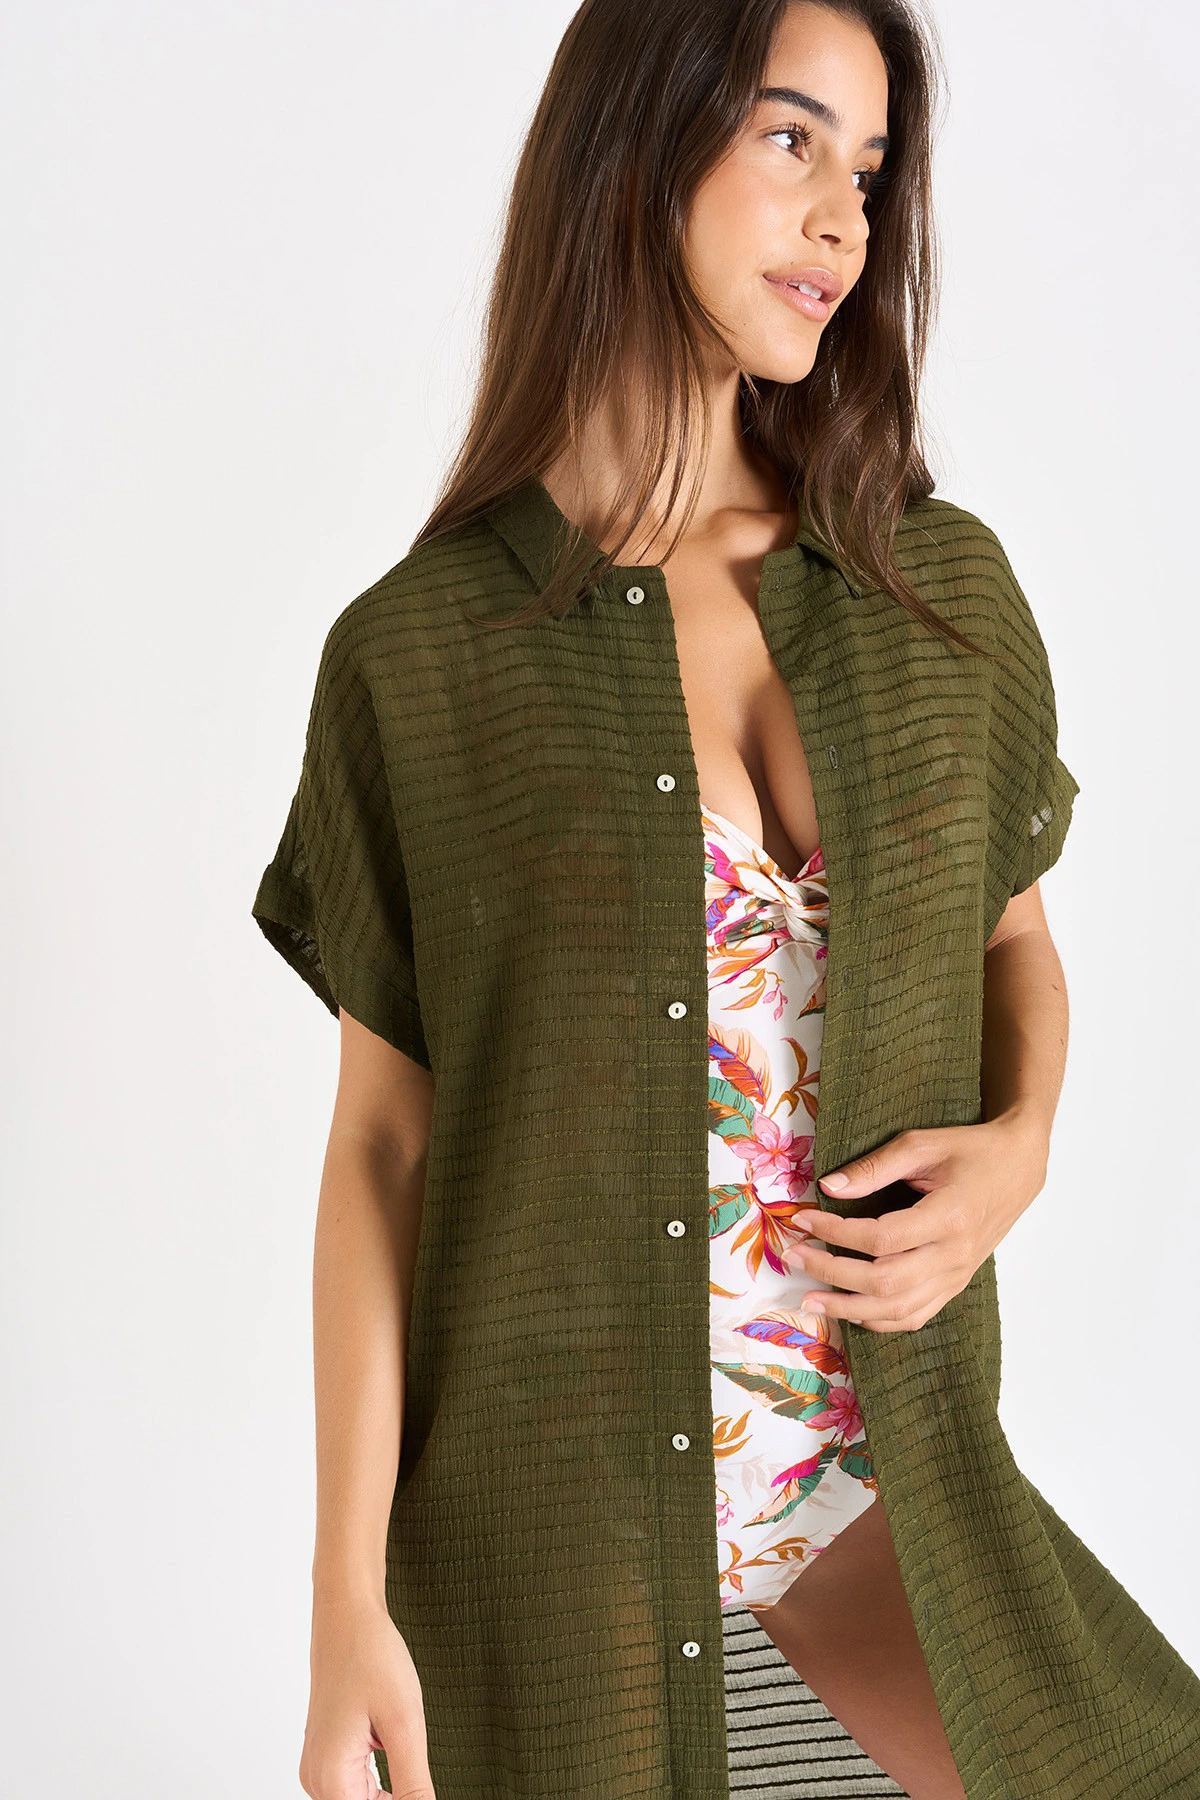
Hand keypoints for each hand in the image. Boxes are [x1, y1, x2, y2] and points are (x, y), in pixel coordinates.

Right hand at [300, 1590, 435, 1798]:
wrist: (347, 1616)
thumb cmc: (371, 1657)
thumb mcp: (404, 1724)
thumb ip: (414, 1785)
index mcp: (331, 1778)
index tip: (419, 1784)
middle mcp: (317, 1779)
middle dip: (396, 1799)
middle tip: (411, 1755)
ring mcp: (320, 1767)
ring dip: (389, 1795)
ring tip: (402, 1747)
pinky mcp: (328, 1755)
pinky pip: (356, 1787)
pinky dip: (380, 1783)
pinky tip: (396, 1755)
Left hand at [791, 1113, 1049, 1333]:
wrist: (1018, 1168)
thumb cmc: (970, 1150)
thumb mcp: (922, 1144)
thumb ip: (875, 1167)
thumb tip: (829, 1186)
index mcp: (949, 1217)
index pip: (881, 1238)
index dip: (836, 1232)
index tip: (803, 1219)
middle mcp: (954, 1255)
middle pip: (884, 1281)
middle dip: (832, 1272)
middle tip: (794, 1257)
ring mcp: (956, 1275)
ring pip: (898, 1309)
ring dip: (849, 1308)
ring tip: (811, 1300)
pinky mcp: (955, 1285)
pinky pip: (915, 1316)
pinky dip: (880, 1320)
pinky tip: (851, 1311)